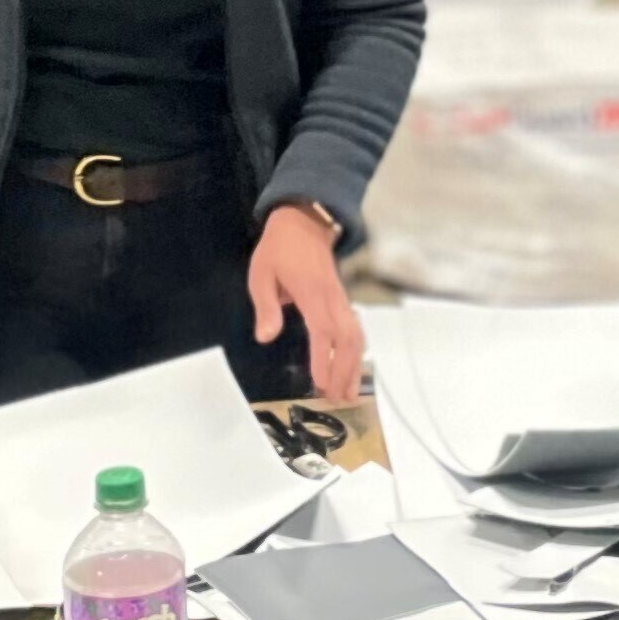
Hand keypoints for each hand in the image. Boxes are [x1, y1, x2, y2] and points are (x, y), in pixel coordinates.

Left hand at [247, 203, 363, 403]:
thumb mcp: (262, 274)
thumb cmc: (279, 249)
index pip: (322, 331)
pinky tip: (353, 368)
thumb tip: (266, 337)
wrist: (303, 220)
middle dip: (345, 371)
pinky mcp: (342, 300)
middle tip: (338, 399)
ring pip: (356, 336)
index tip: (322, 383)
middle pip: (347, 339)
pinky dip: (356, 351)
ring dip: (354, 365)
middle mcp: (332, 299)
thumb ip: (266, 307)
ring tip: (350, 392)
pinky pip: (355, 329)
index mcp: (312, 293)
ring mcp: (340, 299)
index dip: (324, 359)